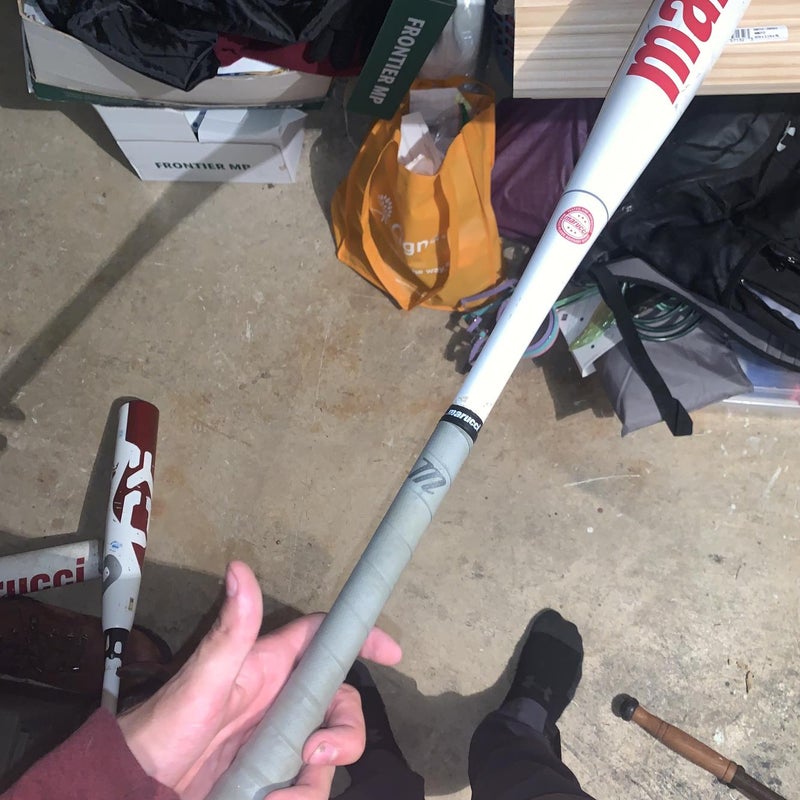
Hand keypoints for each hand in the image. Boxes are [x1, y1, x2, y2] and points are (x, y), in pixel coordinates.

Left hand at [119, 561, 401, 799]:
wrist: (141, 788)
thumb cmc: (165, 726)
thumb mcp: (204, 680)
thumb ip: (230, 630)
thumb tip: (239, 569)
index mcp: (271, 667)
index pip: (325, 639)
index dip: (361, 637)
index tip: (393, 652)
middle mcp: (282, 700)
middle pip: (342, 703)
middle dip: (346, 731)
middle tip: (318, 753)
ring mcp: (280, 740)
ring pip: (329, 751)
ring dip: (315, 780)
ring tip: (279, 797)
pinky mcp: (274, 776)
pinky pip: (308, 786)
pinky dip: (300, 799)